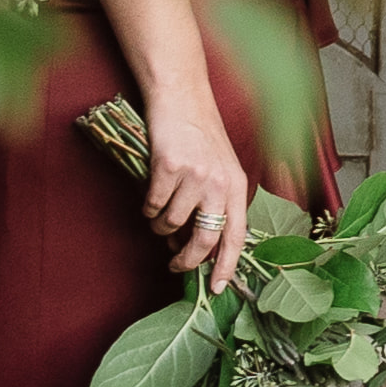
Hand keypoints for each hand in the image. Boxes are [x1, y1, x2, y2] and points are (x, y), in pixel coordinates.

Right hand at [138, 85, 257, 288]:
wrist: (182, 98)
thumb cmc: (200, 135)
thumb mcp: (221, 168)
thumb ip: (217, 203)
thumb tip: (197, 246)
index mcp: (237, 185)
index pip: (237, 235)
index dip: (227, 265)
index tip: (217, 288)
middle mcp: (220, 182)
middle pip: (204, 239)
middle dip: (186, 261)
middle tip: (175, 265)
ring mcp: (195, 175)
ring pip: (172, 224)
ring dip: (161, 227)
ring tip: (160, 215)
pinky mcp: (169, 167)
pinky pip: (153, 205)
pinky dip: (148, 208)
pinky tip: (150, 196)